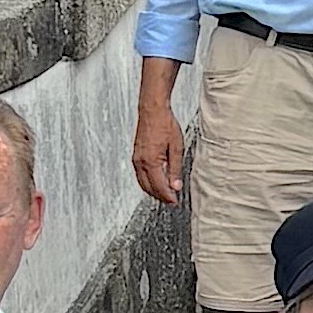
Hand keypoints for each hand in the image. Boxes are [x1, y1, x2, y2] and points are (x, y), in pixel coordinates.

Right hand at [130, 84, 186, 210]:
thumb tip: (176, 186)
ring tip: (166, 193)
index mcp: (151, 161)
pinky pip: (140, 175)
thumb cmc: (165, 124)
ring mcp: (136, 159)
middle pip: (149, 188)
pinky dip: (147, 182)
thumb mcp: (176, 147)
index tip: (175, 202)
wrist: (152, 110)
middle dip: (160, 196)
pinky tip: (156, 181)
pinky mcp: (135, 156)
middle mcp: (140, 162)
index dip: (168, 196)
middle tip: (172, 200)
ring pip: (142, 183)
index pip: (159, 186)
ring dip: (153, 190)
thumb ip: (175, 169)